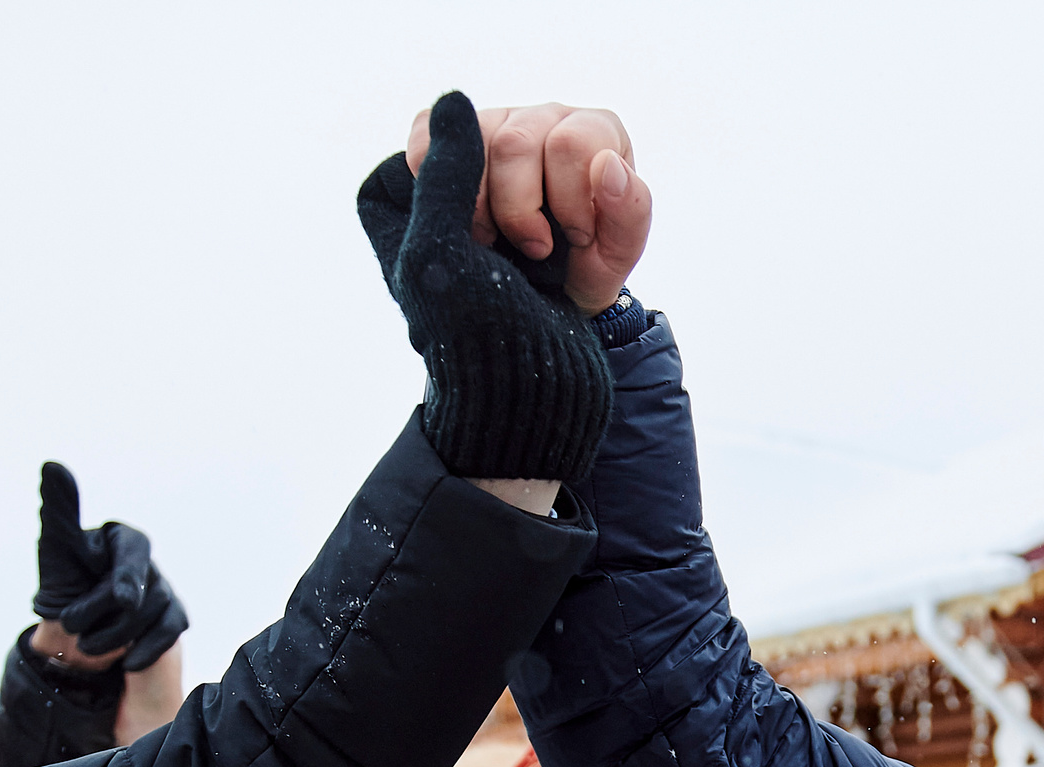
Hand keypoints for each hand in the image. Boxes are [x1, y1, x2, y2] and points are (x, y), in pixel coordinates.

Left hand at [32, 464, 189, 672]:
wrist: (71, 629)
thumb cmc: (64, 580)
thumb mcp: (56, 546)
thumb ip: (61, 509)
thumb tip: (52, 465)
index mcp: (125, 540)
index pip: (135, 554)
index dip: (129, 577)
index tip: (123, 601)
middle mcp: (150, 563)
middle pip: (142, 592)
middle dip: (104, 614)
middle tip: (73, 627)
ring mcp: (165, 591)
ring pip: (151, 617)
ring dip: (114, 637)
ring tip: (85, 644)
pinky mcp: (172, 619)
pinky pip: (168, 636)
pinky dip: (146, 651)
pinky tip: (126, 663)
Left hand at [356, 92, 613, 482]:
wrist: (546, 389)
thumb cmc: (478, 332)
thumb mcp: (439, 251)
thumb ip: (446, 170)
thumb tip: (456, 98)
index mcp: (426, 186)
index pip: (443, 129)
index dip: (460, 181)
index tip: (466, 237)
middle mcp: (484, 172)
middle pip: (511, 129)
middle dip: (520, 203)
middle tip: (519, 258)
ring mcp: (544, 178)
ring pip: (569, 138)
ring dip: (571, 206)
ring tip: (558, 257)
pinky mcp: (596, 195)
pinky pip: (616, 162)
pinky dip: (617, 209)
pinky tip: (593, 246)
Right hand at [403, 102, 650, 316]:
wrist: (545, 288)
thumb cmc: (586, 263)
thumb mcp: (618, 252)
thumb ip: (629, 212)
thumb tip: (609, 165)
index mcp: (595, 131)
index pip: (570, 144)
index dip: (567, 201)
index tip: (573, 239)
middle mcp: (546, 116)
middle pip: (514, 144)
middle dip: (518, 211)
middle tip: (534, 249)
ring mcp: (496, 120)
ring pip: (470, 142)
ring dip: (476, 207)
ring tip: (493, 240)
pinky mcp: (453, 134)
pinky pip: (426, 133)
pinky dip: (428, 173)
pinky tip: (451, 210)